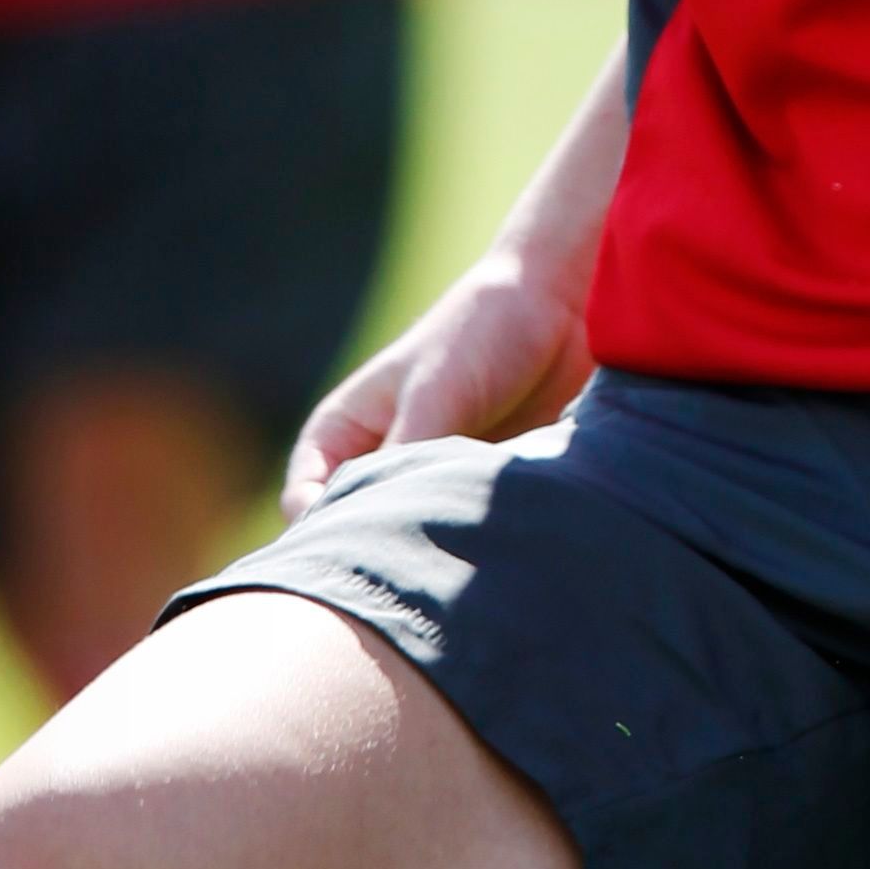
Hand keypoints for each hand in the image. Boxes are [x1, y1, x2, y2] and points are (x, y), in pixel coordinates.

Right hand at [282, 247, 594, 522]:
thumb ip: (400, 456)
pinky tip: (497, 538)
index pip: (304, 498)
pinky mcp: (480, 487)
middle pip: (358, 525)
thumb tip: (373, 526)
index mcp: (344, 429)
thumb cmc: (483, 329)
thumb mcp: (434, 394)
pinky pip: (465, 529)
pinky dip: (474, 537)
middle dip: (378, 549)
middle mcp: (381, 458)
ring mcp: (432, 476)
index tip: (358, 547)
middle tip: (411, 565)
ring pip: (415, 534)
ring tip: (460, 542)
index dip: (320, 529)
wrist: (565, 303)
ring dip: (433, 543)